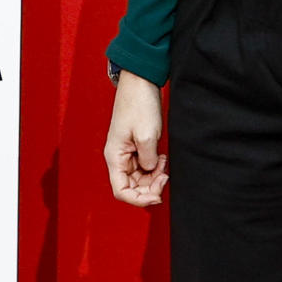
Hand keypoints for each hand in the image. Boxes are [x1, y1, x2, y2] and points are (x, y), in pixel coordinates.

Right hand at [104, 71, 168, 206]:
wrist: (140, 82)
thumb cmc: (139, 105)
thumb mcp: (147, 136)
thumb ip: (149, 160)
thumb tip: (151, 171)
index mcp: (115, 157)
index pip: (121, 191)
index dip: (139, 199)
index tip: (157, 195)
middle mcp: (118, 157)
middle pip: (132, 187)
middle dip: (150, 187)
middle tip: (166, 176)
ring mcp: (127, 152)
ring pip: (140, 179)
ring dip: (154, 177)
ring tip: (165, 164)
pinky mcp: (136, 146)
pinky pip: (145, 167)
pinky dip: (155, 168)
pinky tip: (163, 158)